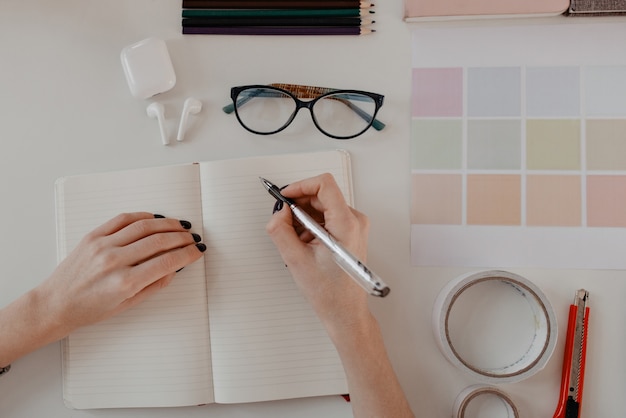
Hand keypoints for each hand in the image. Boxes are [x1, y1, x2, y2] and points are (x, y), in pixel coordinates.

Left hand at [37, 212, 205, 334]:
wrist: (55, 304)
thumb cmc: (90, 309)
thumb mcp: (128, 304)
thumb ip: (155, 285)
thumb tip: (175, 266)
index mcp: (125, 283)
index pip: (167, 261)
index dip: (188, 254)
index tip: (198, 250)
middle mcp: (114, 261)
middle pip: (159, 241)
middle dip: (182, 238)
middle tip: (193, 237)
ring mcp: (102, 246)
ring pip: (144, 226)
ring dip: (167, 224)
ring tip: (180, 226)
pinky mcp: (93, 236)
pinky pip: (123, 219)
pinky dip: (143, 216)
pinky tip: (156, 219)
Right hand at [265, 173, 369, 330]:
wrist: (345, 312)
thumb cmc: (329, 292)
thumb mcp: (296, 260)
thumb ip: (281, 230)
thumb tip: (279, 212)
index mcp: (346, 224)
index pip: (324, 184)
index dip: (300, 186)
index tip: (285, 196)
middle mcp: (354, 221)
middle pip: (321, 195)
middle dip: (299, 206)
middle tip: (283, 222)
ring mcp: (354, 226)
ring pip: (322, 207)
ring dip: (304, 218)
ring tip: (297, 242)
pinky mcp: (349, 232)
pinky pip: (326, 217)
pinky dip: (311, 226)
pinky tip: (305, 245)